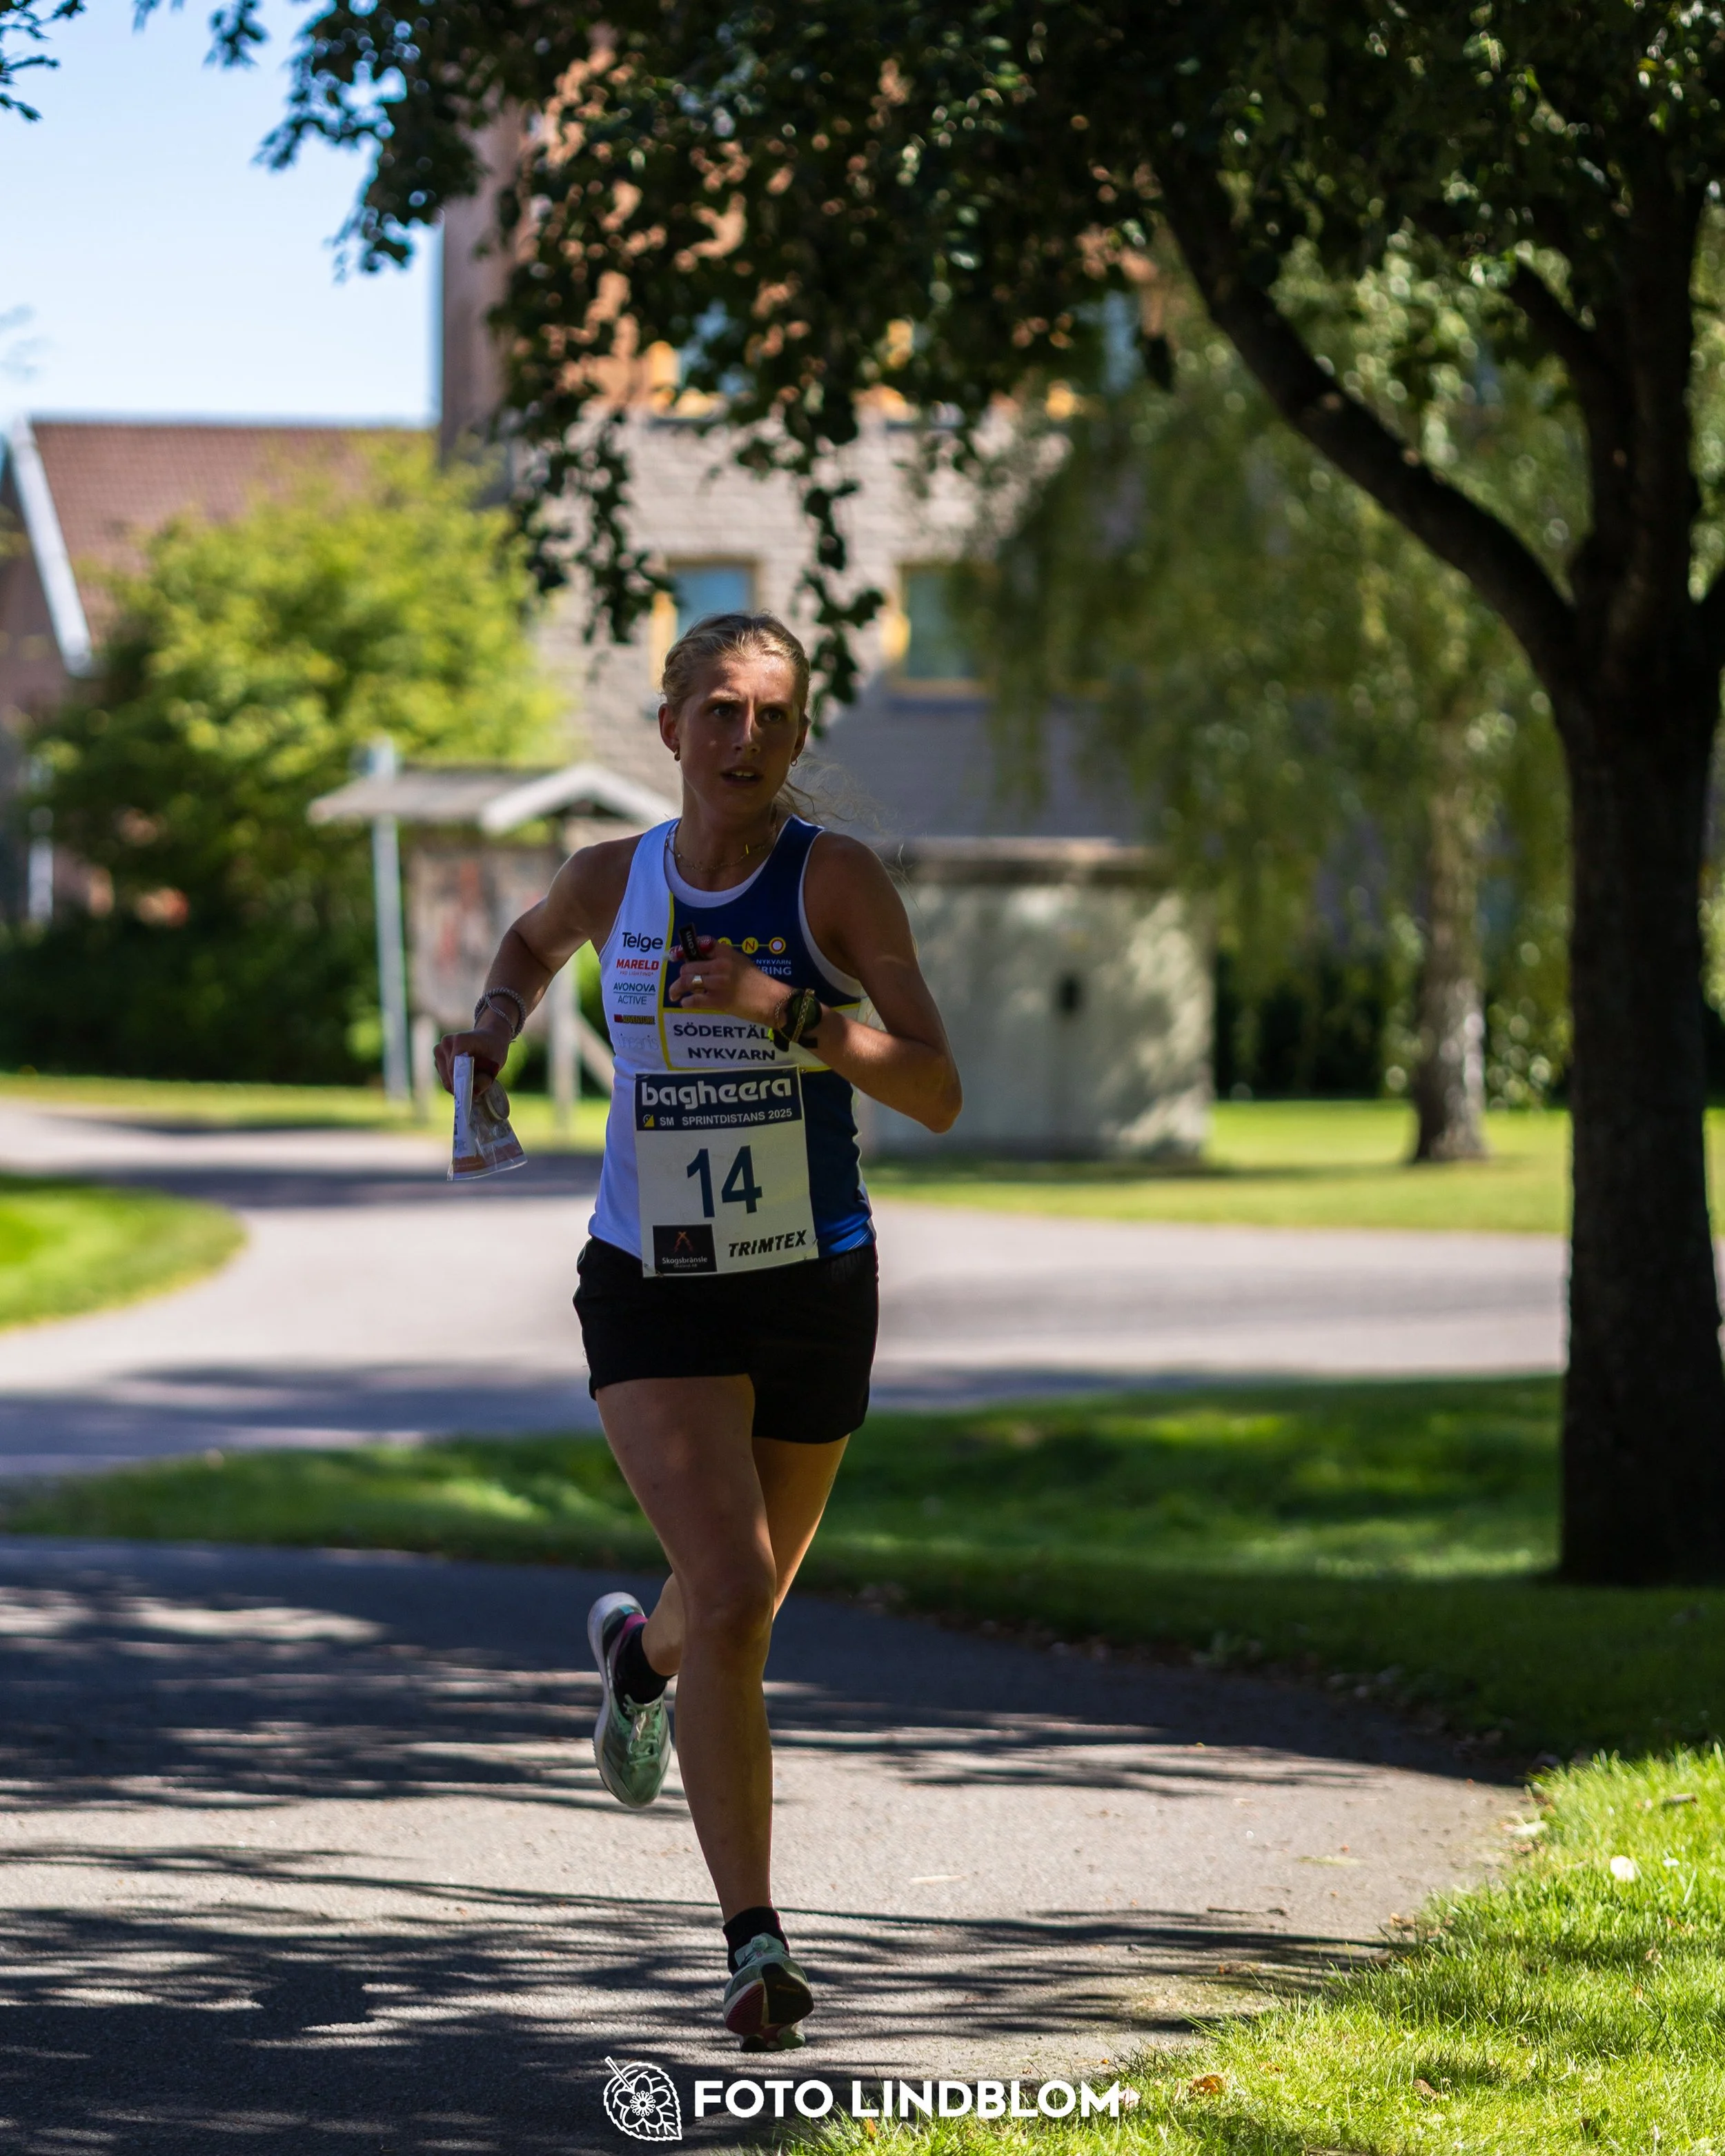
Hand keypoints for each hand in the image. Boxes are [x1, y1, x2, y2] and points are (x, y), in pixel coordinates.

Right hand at [433, 1016, 511, 1092]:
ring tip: (473, 1078)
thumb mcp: (494, 1066)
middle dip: (461, 1086)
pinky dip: (454, 1081)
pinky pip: (443, 1076)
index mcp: (460, 1040)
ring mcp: (439, 1048)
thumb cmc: (493, 1051)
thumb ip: (484, 1080)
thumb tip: (472, 1094)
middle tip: (476, 1091)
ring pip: (445, 1078)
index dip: (461, 1084)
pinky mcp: (437, 1056)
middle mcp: (446, 1043)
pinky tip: (465, 1075)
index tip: (470, 1097)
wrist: (489, 1038)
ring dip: (458, 1084)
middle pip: (448, 1075)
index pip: (454, 1068)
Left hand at [666, 934, 787, 1030]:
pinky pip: (694, 999)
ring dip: (677, 989)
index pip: (699, 945)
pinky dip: (686, 1002)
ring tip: (674, 995)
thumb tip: (699, 961)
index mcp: (725, 953)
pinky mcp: (718, 1000)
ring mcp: (718, 983)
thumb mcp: (740, 961)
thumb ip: (721, 958)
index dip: (683, 950)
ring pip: (687, 982)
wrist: (771, 1000)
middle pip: (688, 966)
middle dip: (682, 975)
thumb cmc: (756, 981)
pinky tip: (685, 1003)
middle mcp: (720, 965)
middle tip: (681, 983)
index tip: (674, 956)